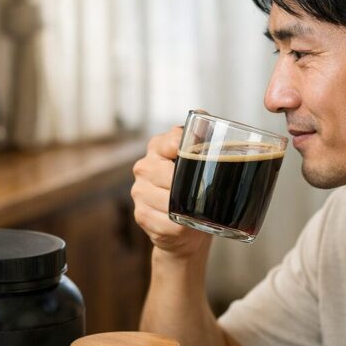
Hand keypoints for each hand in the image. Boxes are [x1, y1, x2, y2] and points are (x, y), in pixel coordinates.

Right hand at [131, 125, 209, 260]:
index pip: (172, 141)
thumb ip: (203, 137)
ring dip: (184, 210)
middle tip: (206, 194)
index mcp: (158, 146)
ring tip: (196, 213)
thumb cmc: (194, 190)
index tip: (201, 159)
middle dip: (189, 188)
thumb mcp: (201, 161)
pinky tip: (184, 226)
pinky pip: (163, 222)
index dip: (187, 150)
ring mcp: (139, 192)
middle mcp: (144, 167)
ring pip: (166, 201)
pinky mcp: (141, 215)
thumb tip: (203, 116)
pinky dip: (178, 227)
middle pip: (169, 175)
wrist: (185, 228)